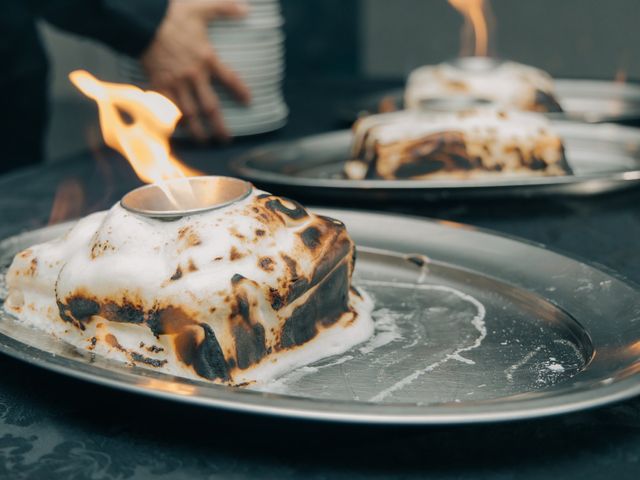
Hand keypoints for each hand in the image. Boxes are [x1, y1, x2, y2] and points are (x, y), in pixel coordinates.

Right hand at [141, 0, 251, 140]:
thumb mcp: (201, 8)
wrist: (142, 21)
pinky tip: (178, 131)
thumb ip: (224, 8)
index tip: (248, 101)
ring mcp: (175, 82)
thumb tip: (246, 9)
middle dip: (218, 126)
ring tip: (204, 142)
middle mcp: (193, 75)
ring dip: (197, 130)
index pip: (229, 78)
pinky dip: (172, 120)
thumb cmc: (172, 14)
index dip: (239, 91)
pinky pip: (167, 107)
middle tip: (226, 139)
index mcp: (206, 58)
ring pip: (189, 113)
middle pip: (210, 106)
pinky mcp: (158, 84)